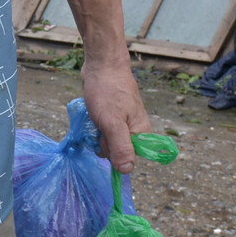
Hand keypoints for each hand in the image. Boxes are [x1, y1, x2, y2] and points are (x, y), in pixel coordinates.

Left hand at [81, 50, 151, 172]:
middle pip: (114, 151)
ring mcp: (123, 123)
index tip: (106, 137)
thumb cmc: (107, 92)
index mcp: (141, 133)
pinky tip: (94, 114)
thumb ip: (120, 147)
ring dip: (96, 132)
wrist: (101, 65)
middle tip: (99, 123)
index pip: (126, 159)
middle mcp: (135, 130)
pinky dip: (95, 124)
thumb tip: (127, 171)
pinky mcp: (112, 117)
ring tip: (96, 116)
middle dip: (102, 141)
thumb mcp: (112, 122)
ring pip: (106, 140)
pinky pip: (102, 130)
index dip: (113, 152)